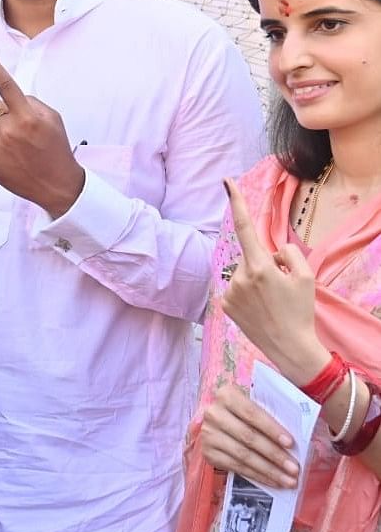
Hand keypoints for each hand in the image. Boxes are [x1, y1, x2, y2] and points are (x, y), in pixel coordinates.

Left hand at [0, 51, 84, 217]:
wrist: (57, 185)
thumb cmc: (55, 148)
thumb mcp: (53, 119)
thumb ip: (31, 103)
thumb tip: (9, 98)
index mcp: (28, 116)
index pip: (7, 86)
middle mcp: (10, 130)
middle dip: (3, 112)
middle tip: (20, 129)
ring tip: (14, 145)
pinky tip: (5, 155)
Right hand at [201, 384, 298, 488]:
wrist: (218, 421)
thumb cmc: (244, 412)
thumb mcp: (253, 403)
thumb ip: (269, 412)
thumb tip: (296, 434)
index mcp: (226, 395)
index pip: (251, 413)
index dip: (271, 429)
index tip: (290, 443)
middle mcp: (214, 414)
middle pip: (248, 437)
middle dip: (274, 454)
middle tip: (294, 468)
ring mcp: (209, 434)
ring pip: (243, 456)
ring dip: (269, 470)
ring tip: (289, 480)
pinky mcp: (208, 453)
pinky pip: (237, 468)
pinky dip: (258, 476)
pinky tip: (274, 482)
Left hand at [222, 179, 328, 384]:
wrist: (291, 349)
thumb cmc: (300, 311)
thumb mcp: (305, 276)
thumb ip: (288, 252)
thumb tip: (271, 250)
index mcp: (260, 267)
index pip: (244, 227)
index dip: (236, 203)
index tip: (226, 183)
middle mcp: (240, 278)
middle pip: (250, 257)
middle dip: (263, 264)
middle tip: (279, 287)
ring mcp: (230, 293)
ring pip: (243, 274)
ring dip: (254, 280)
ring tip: (269, 302)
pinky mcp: (225, 306)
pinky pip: (236, 289)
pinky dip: (246, 294)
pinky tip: (258, 309)